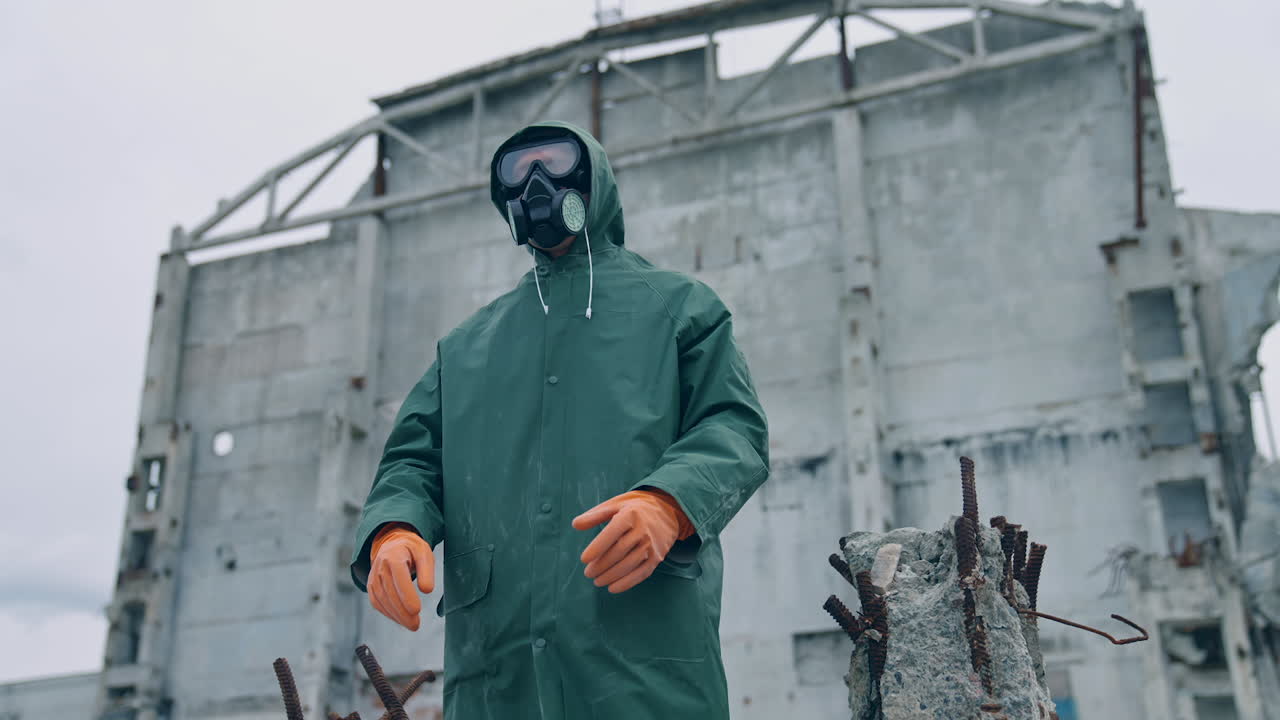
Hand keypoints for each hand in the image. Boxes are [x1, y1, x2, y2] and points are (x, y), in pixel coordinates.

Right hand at [368, 522, 434, 630]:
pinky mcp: (371, 588)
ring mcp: (373, 578)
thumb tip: (427, 590)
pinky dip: (389, 614)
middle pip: (390, 593)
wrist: (393, 546)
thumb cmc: (412, 551)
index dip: (407, 595)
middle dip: (403, 611)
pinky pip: (378, 603)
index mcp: (394, 556)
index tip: (417, 610)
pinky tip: (401, 620)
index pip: (399, 577)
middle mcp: (380, 567)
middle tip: (416, 625)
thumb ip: (427, 571)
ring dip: (397, 616)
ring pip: (383, 601)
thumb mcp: (425, 553)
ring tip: (412, 625)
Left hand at [571, 489, 693, 592]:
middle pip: (619, 551)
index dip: (597, 547)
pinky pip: (642, 573)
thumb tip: (575, 525)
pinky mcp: (657, 557)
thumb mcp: (615, 504)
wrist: (667, 510)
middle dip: (601, 565)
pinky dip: (627, 583)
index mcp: (630, 515)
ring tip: (597, 581)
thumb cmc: (634, 508)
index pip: (612, 533)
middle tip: (588, 573)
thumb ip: (595, 515)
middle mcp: (643, 530)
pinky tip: (613, 588)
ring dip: (611, 576)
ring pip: (630, 564)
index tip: (584, 559)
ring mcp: (651, 545)